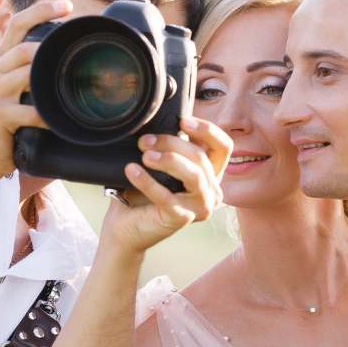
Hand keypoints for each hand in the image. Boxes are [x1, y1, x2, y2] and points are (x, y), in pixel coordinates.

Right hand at [0, 0, 71, 181]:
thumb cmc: (3, 124)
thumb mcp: (13, 91)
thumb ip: (31, 74)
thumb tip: (65, 63)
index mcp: (0, 62)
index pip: (16, 24)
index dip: (40, 10)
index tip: (66, 5)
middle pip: (24, 47)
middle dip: (52, 45)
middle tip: (79, 50)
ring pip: (26, 74)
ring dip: (51, 77)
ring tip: (75, 83)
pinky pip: (28, 111)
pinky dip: (47, 116)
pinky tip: (61, 120)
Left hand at [102, 116, 231, 253]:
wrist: (125, 225)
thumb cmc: (142, 192)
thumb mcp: (161, 164)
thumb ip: (171, 147)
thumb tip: (164, 122)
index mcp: (210, 175)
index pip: (223, 147)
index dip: (207, 131)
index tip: (182, 121)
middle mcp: (211, 192)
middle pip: (201, 157)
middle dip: (171, 143)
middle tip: (144, 141)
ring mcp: (200, 207)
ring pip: (194, 175)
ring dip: (169, 160)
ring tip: (145, 156)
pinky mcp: (182, 219)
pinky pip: (167, 197)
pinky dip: (148, 182)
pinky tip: (132, 170)